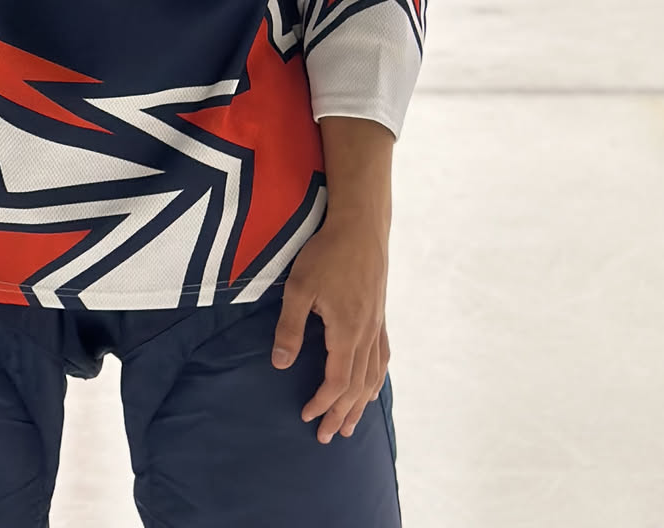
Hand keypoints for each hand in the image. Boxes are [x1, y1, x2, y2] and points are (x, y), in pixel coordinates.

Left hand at [270, 216, 389, 443]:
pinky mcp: (380, 314)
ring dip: (362, 404)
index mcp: (347, 333)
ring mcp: (377, 325)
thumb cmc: (327, 253)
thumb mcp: (299, 288)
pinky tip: (373, 384)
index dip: (323, 404)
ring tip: (352, 425)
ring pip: (374, 375)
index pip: (338, 382)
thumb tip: (280, 365)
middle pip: (358, 387)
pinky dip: (377, 378)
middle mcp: (367, 335)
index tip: (307, 417)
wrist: (360, 226)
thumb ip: (290, 328)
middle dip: (342, 414)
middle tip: (327, 437)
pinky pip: (383, 357)